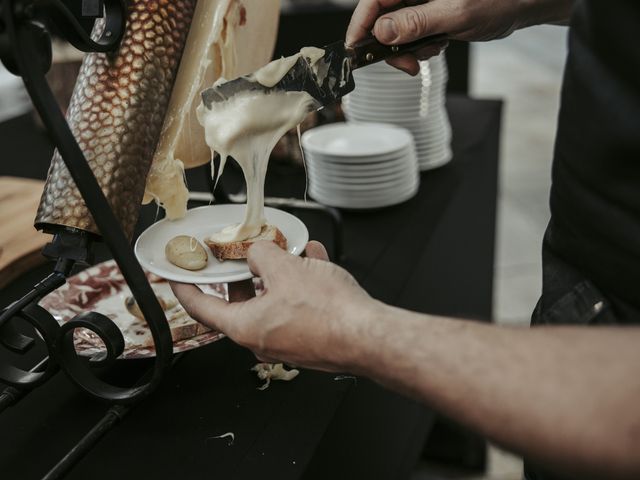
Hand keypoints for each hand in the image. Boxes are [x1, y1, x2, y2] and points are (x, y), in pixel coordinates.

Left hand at [170, 241, 374, 371]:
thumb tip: (258, 251)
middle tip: (244, 254)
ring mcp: (288, 341)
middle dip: (245, 273)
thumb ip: (262, 255)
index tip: (178, 279)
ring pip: (274, 300)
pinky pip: (298, 306)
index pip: (203, 308)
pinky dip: (302, 283)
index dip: (187, 289)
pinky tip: (314, 260)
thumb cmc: (328, 312)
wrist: (369, 335)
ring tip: (290, 250)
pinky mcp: (311, 338)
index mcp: (246, 327)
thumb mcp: (286, 268)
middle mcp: (264, 339)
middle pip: (242, 302)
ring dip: (279, 273)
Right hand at [346, 0, 570, 73]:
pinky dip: (420, 47)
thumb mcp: (455, 14)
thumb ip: (417, 22)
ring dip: (408, 49)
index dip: (360, 26)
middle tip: (406, 64)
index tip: (356, 50)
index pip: (372, 1)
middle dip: (390, 45)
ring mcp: (420, 2)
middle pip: (380, 18)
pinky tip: (439, 44)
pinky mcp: (428, 13)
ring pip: (395, 30)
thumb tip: (382, 31)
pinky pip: (411, 34)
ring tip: (433, 49)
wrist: (522, 5)